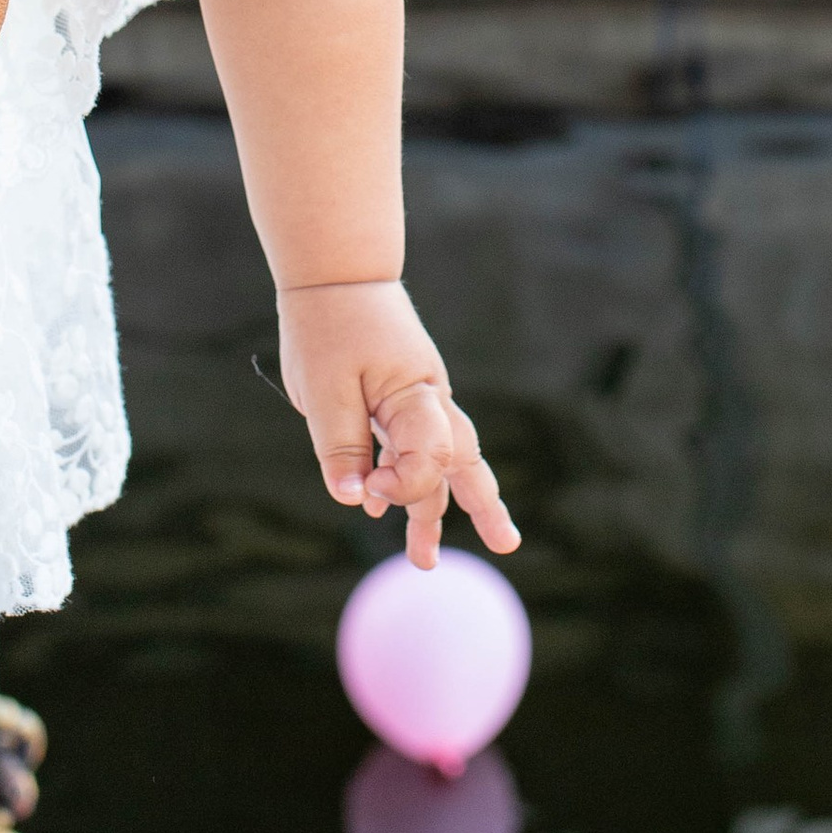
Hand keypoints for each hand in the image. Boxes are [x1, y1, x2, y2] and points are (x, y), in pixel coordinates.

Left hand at [277, 280, 518, 568]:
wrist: (336, 273)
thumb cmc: (329, 327)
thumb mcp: (324, 391)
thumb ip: (341, 448)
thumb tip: (355, 502)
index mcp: (417, 396)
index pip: (430, 459)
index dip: (403, 487)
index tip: (367, 492)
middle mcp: (428, 401)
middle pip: (464, 461)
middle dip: (484, 506)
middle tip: (507, 546)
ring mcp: (417, 400)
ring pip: (439, 460)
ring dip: (435, 507)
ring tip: (423, 559)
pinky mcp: (397, 399)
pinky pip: (410, 446)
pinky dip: (400, 478)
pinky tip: (380, 505)